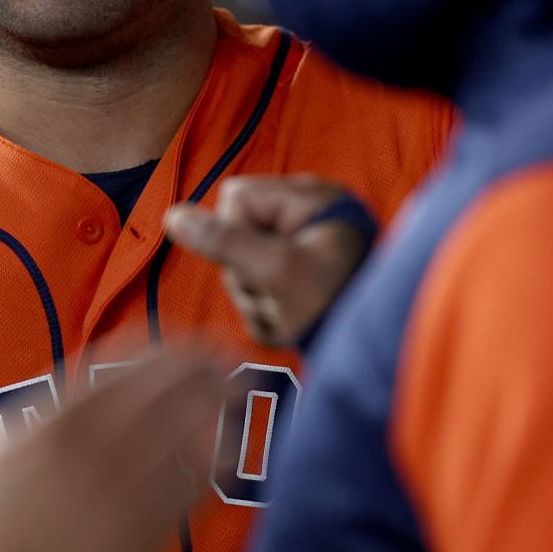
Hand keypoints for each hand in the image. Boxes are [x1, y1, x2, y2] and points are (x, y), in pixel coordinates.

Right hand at [0, 348, 229, 551]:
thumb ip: (4, 437)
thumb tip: (17, 425)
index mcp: (51, 426)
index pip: (114, 371)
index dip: (154, 350)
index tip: (177, 340)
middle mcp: (93, 449)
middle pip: (158, 393)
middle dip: (196, 369)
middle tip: (225, 355)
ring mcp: (122, 491)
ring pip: (181, 435)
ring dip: (213, 405)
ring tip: (235, 389)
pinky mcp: (143, 534)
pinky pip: (188, 489)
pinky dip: (211, 464)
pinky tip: (227, 451)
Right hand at [165, 175, 373, 346]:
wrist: (379, 354)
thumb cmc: (335, 305)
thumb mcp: (277, 272)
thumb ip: (224, 242)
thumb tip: (173, 216)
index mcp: (311, 196)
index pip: (235, 198)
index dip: (235, 235)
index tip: (264, 265)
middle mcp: (308, 210)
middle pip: (235, 231)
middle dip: (247, 273)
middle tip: (279, 298)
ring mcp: (306, 239)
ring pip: (244, 260)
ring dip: (256, 294)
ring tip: (288, 313)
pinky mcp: (302, 267)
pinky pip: (261, 278)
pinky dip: (269, 303)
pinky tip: (290, 317)